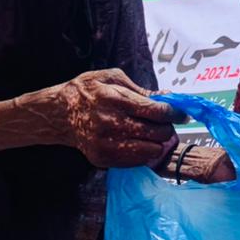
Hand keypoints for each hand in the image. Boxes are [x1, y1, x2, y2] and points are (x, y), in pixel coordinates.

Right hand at [52, 68, 183, 167]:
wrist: (58, 114)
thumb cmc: (87, 91)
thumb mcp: (112, 78)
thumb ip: (142, 90)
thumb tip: (168, 98)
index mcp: (115, 99)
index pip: (156, 111)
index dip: (174, 113)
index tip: (181, 114)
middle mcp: (111, 124)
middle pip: (156, 133)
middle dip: (167, 128)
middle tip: (165, 124)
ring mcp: (106, 144)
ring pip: (150, 151)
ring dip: (158, 143)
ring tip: (154, 134)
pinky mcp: (102, 159)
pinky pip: (135, 162)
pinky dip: (144, 153)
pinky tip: (139, 142)